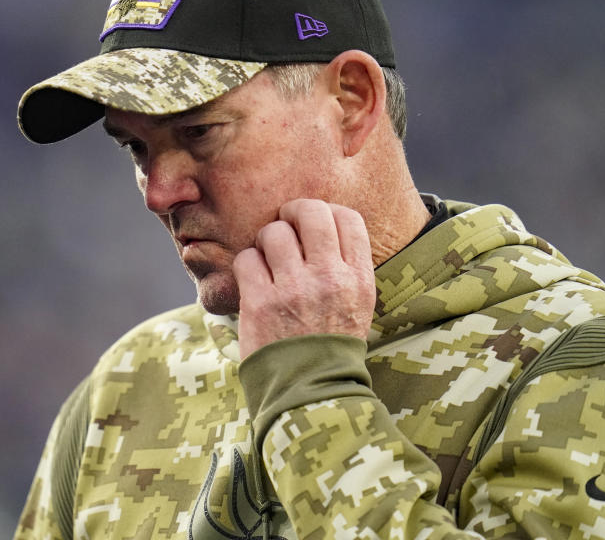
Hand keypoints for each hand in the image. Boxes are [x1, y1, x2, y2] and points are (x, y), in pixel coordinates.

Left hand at [233, 199, 375, 358]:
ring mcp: (293, 289)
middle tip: (284, 226)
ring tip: (267, 259)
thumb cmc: (330, 346)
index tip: (313, 224)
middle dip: (292, 213)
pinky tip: (253, 281)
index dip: (326, 212)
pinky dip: (246, 265)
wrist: (309, 392)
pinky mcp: (260, 302)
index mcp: (358, 279)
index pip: (347, 218)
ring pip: (273, 232)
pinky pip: (246, 259)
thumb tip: (322, 227)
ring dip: (265, 241)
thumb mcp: (357, 306)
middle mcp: (329, 279)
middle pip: (310, 213)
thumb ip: (345, 267)